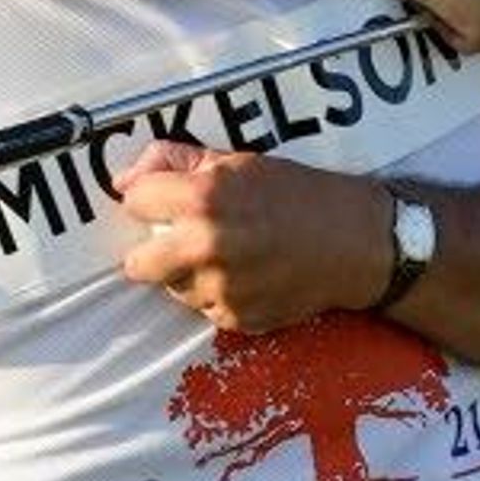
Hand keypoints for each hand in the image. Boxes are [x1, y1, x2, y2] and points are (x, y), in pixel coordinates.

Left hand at [115, 144, 389, 334]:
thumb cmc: (298, 195)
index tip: (164, 202)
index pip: (133, 203)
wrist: (354, 242)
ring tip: (228, 256)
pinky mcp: (236, 319)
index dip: (149, 200)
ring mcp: (220, 288)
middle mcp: (206, 246)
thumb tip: (125, 178)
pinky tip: (248, 275)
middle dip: (152, 252)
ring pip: (173, 289)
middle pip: (137, 264)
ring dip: (188, 275)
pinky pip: (205, 309)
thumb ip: (175, 161)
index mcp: (202, 198)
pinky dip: (218, 296)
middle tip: (178, 241)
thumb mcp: (237, 162)